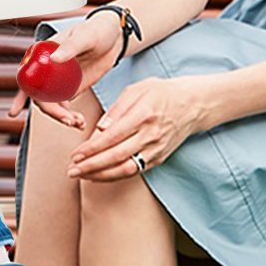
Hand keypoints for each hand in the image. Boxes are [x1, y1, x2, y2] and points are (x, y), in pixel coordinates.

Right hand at [6, 11, 123, 128]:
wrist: (113, 38)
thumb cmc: (95, 31)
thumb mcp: (84, 36)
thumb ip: (70, 47)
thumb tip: (54, 58)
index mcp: (41, 55)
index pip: (27, 77)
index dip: (20, 95)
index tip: (15, 112)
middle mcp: (46, 71)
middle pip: (39, 96)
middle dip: (51, 111)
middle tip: (67, 120)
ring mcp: (58, 82)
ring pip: (52, 105)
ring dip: (61, 117)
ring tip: (77, 123)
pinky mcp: (70, 89)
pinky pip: (65, 107)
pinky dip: (71, 116)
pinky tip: (80, 122)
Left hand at [65, 76, 203, 180]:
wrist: (193, 104)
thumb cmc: (162, 93)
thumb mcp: (138, 89)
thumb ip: (117, 108)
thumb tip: (100, 128)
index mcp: (143, 114)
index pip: (113, 136)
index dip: (92, 148)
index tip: (75, 154)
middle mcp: (151, 134)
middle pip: (117, 156)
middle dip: (91, 166)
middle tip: (71, 170)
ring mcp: (156, 149)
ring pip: (125, 168)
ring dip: (100, 175)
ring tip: (80, 175)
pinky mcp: (158, 158)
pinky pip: (134, 171)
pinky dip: (114, 176)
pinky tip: (97, 175)